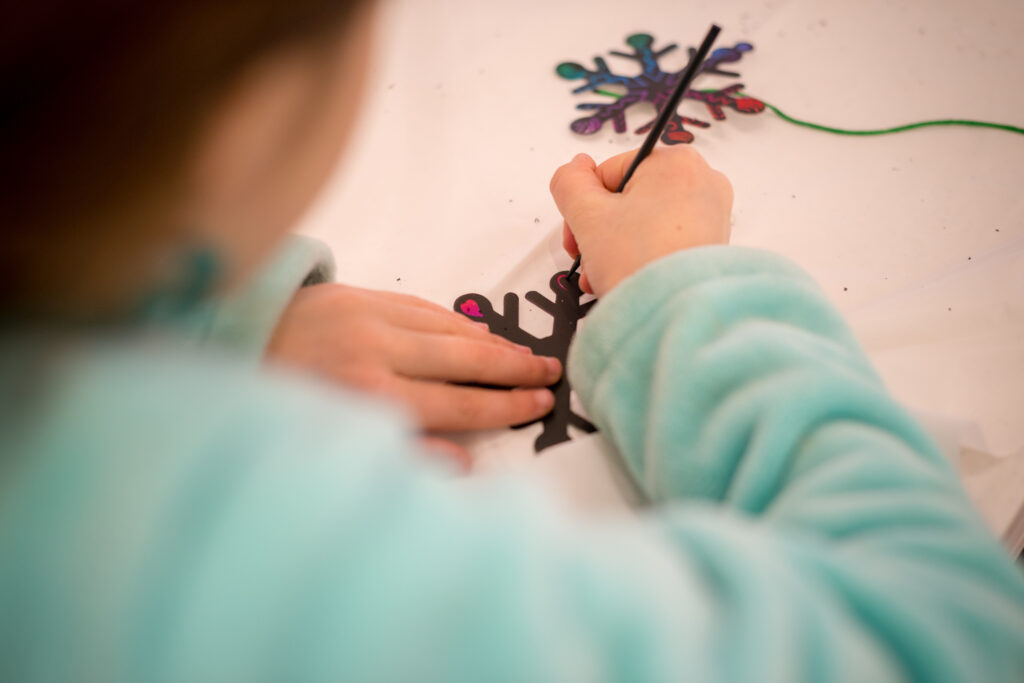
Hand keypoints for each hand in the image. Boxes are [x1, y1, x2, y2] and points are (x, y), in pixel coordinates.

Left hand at [266, 284, 560, 462]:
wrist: (228, 347)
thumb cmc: (280, 405)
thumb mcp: (331, 443)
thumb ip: (402, 454)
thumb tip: (464, 464)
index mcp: (370, 397)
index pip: (458, 403)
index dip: (505, 406)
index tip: (539, 405)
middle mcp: (377, 353)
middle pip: (464, 362)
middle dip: (514, 370)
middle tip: (552, 374)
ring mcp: (371, 317)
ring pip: (450, 330)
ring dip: (493, 344)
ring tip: (528, 355)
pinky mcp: (360, 294)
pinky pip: (424, 307)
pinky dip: (456, 321)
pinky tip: (478, 332)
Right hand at [549, 147, 732, 296]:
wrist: (676, 314)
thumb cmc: (638, 261)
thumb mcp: (586, 215)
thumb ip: (569, 183)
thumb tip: (574, 169)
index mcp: (675, 162)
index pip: (610, 172)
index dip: (584, 205)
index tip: (576, 235)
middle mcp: (702, 181)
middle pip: (628, 198)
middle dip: (599, 231)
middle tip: (587, 257)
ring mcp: (712, 215)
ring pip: (645, 222)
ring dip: (615, 247)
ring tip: (602, 275)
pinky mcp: (713, 244)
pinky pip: (666, 241)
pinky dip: (642, 256)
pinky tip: (625, 279)